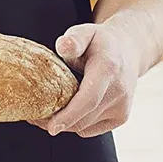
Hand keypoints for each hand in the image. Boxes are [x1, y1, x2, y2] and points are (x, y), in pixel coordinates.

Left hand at [31, 21, 139, 137]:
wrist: (128, 51)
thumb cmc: (99, 42)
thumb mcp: (86, 32)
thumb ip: (74, 39)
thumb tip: (64, 45)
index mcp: (108, 68)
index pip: (89, 99)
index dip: (69, 115)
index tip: (52, 127)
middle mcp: (119, 90)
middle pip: (84, 117)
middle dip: (57, 121)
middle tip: (34, 115)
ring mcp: (122, 106)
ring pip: (85, 126)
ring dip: (65, 123)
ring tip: (48, 110)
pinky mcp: (121, 117)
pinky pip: (90, 128)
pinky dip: (76, 123)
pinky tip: (69, 110)